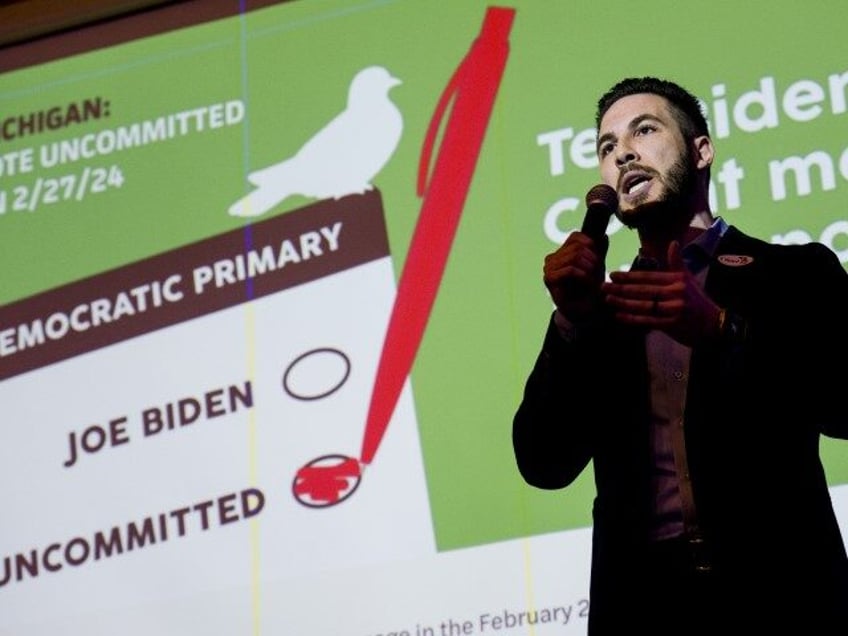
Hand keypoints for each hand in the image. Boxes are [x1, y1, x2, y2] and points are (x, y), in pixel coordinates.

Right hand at [543, 231, 607, 322]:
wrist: (583, 312)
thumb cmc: (589, 289)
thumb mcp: (597, 267)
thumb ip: (599, 252)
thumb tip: (604, 236)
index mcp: (561, 252)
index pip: (575, 236)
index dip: (591, 244)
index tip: (599, 258)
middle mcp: (552, 258)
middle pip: (577, 247)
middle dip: (593, 259)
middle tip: (598, 273)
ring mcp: (549, 268)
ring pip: (574, 257)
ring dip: (589, 268)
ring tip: (594, 279)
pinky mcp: (550, 279)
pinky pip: (570, 269)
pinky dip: (583, 276)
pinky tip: (588, 283)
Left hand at [601, 240, 720, 345]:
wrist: (714, 324)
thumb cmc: (698, 300)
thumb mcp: (689, 279)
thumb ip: (677, 262)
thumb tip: (672, 242)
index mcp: (677, 279)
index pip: (649, 276)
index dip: (629, 276)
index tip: (613, 275)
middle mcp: (675, 292)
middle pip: (643, 290)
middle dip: (620, 288)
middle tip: (602, 286)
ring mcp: (673, 309)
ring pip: (643, 305)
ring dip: (623, 302)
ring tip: (607, 299)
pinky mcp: (671, 324)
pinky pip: (647, 320)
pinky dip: (632, 318)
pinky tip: (618, 315)